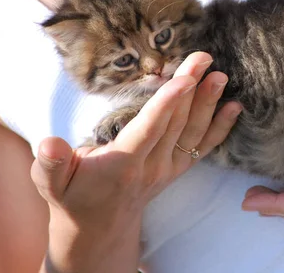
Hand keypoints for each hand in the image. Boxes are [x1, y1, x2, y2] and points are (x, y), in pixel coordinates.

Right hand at [31, 52, 241, 271]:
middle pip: (175, 122)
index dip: (167, 103)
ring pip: (192, 132)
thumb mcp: (52, 182)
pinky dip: (221, 128)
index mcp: (122, 164)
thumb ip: (52, 163)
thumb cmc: (73, 196)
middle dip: (191, 88)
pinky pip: (203, 147)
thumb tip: (48, 143)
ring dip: (209, 103)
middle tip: (203, 58)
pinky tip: (235, 107)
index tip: (185, 79)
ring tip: (220, 75)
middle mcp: (151, 166)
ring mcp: (168, 168)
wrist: (99, 226)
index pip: (149, 129)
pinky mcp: (177, 168)